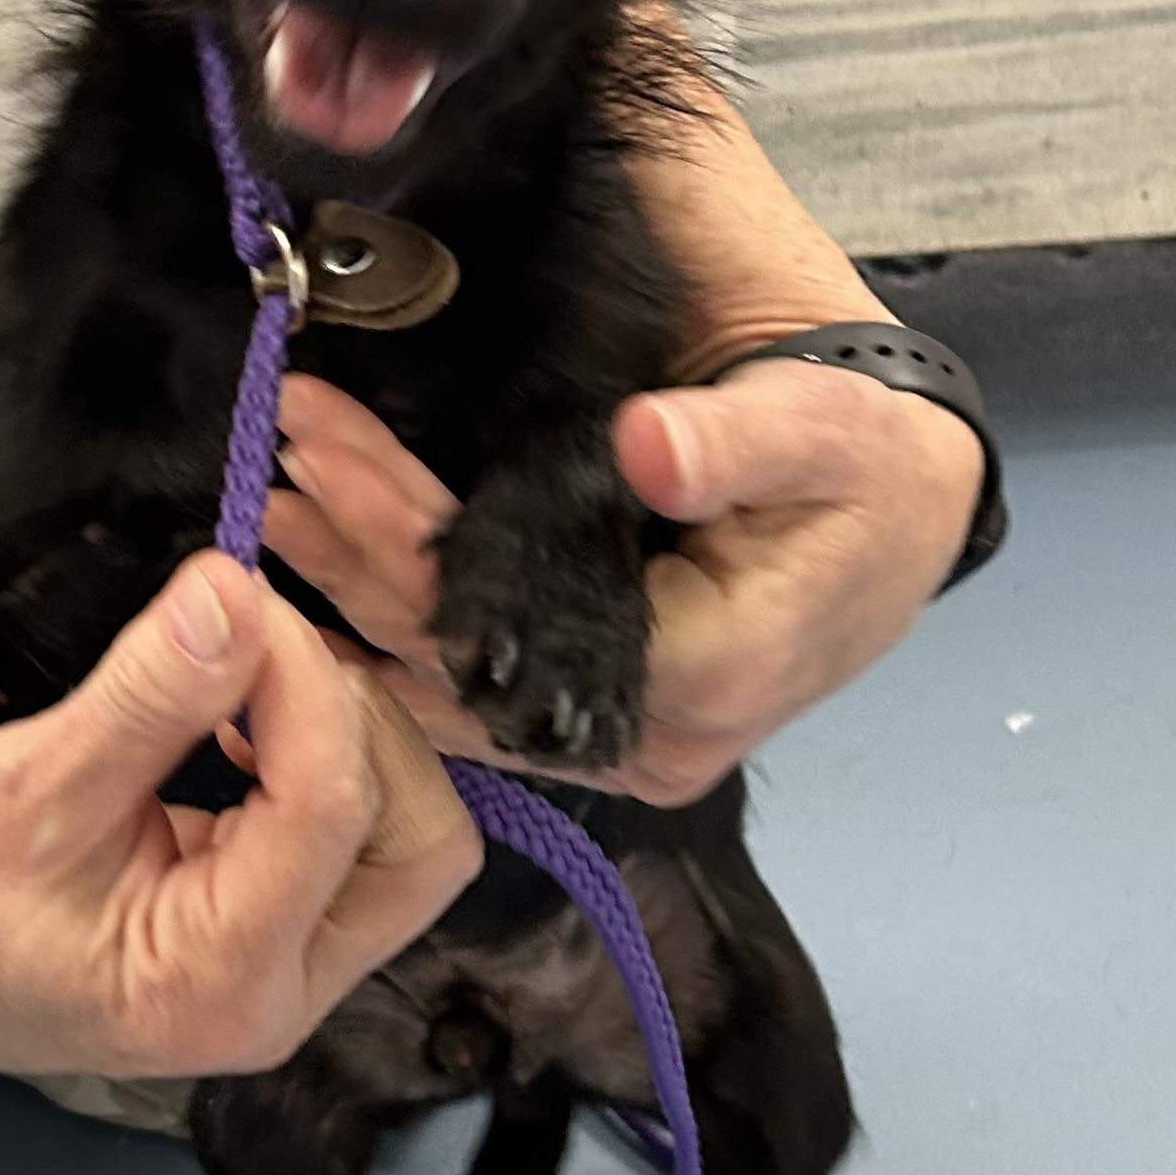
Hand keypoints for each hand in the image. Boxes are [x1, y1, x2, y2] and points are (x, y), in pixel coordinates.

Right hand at [0, 551, 480, 1075]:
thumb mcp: (24, 783)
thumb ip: (145, 694)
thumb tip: (233, 588)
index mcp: (222, 981)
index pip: (334, 804)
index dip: (304, 679)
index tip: (238, 600)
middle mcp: (284, 997)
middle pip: (419, 842)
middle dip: (358, 724)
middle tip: (264, 650)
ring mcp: (292, 974)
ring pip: (405, 838)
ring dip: (347, 737)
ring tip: (251, 676)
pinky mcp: (282, 937)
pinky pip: (360, 839)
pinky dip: (324, 758)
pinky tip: (247, 716)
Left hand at [263, 366, 981, 807]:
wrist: (898, 507)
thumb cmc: (864, 464)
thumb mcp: (825, 430)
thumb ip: (737, 441)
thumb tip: (649, 451)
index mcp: (706, 674)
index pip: (516, 617)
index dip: (407, 532)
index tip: (325, 440)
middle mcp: (655, 738)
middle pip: (465, 657)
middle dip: (360, 548)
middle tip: (279, 450)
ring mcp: (623, 744)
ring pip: (456, 681)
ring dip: (360, 589)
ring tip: (277, 495)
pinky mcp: (601, 725)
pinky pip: (477, 695)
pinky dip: (396, 634)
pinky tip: (319, 584)